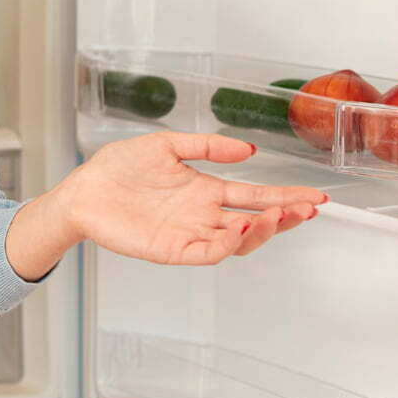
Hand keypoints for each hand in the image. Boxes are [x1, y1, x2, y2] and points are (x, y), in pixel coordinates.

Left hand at [58, 131, 328, 263]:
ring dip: (263, 230)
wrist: (83, 191)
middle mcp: (203, 215)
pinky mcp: (173, 249)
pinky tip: (242, 228)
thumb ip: (206, 146)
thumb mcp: (164, 145)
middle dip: (286, 216)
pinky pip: (209, 252)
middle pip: (256, 221)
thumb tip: (248, 149)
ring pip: (239, 241)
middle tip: (309, 208)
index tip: (314, 195)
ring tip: (278, 214)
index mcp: (204, 190)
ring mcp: (190, 233)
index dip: (285, 196)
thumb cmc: (117, 168)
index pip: (253, 196)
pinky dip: (229, 244)